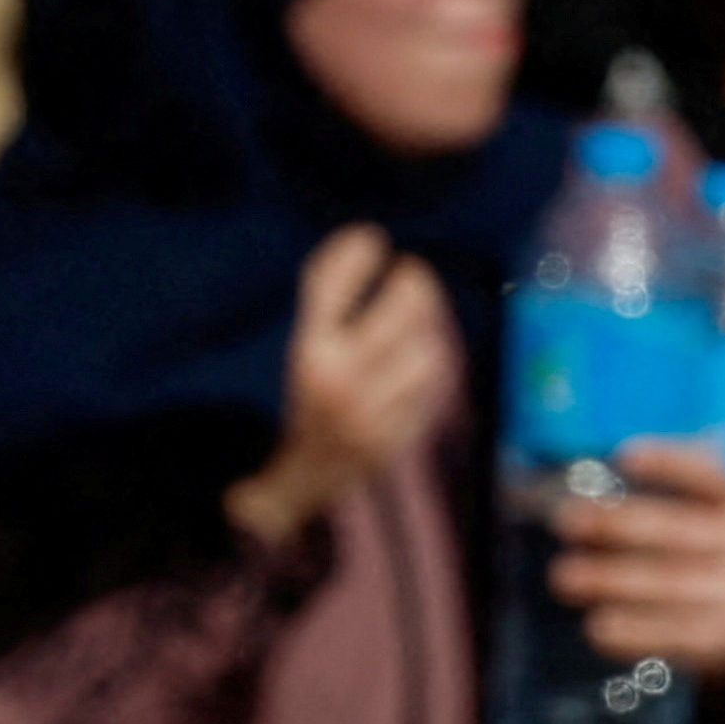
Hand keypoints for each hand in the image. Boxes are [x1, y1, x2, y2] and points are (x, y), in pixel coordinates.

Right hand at [227, 226, 456, 544]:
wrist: (292, 486)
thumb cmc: (290, 409)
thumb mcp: (292, 356)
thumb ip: (323, 310)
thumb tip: (364, 247)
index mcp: (301, 356)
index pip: (330, 286)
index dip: (353, 252)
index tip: (369, 236)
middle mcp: (336, 382)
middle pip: (399, 309)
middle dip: (412, 283)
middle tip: (412, 272)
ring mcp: (372, 413)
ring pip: (427, 348)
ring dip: (430, 326)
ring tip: (420, 314)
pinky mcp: (397, 437)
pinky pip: (433, 388)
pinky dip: (434, 365)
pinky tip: (425, 353)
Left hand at [543, 439, 724, 685]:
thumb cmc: (716, 554)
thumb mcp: (714, 514)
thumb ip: (677, 487)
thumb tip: (612, 462)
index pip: (711, 479)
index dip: (671, 465)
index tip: (626, 456)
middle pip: (675, 532)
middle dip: (617, 525)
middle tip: (567, 520)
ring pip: (668, 585)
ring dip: (611, 580)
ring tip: (563, 576)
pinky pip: (676, 636)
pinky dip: (634, 633)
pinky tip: (597, 628)